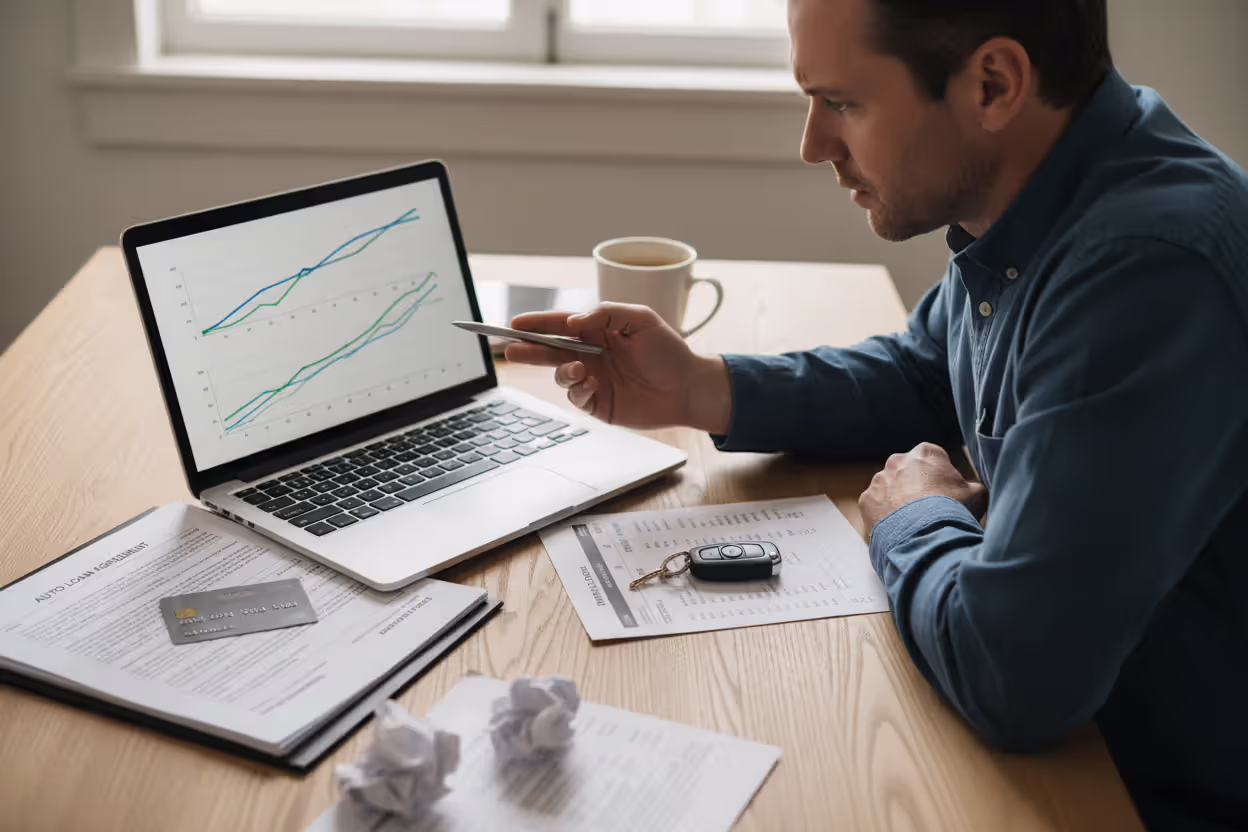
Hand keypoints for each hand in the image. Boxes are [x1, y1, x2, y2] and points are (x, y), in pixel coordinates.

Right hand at [504, 303, 731, 431]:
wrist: (689, 388)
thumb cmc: (669, 352)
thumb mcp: (641, 319)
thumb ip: (606, 313)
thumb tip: (573, 321)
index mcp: (599, 331)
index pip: (561, 324)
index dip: (537, 324)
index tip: (515, 323)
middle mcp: (592, 354)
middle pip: (550, 350)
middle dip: (528, 349)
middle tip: (510, 348)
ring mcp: (594, 379)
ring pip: (560, 374)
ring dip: (561, 371)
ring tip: (577, 369)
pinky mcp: (599, 403)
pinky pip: (576, 396)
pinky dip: (577, 389)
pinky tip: (591, 383)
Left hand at [859, 443, 988, 538]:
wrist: (925, 537)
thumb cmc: (952, 511)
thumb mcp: (977, 494)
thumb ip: (972, 485)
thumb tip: (972, 488)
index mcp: (926, 453)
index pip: (934, 459)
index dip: (941, 478)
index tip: (946, 494)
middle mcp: (898, 460)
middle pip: (909, 472)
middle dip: (916, 487)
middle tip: (928, 509)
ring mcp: (879, 480)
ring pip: (890, 488)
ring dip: (899, 501)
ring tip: (912, 522)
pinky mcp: (866, 499)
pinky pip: (876, 506)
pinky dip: (885, 515)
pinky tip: (898, 528)